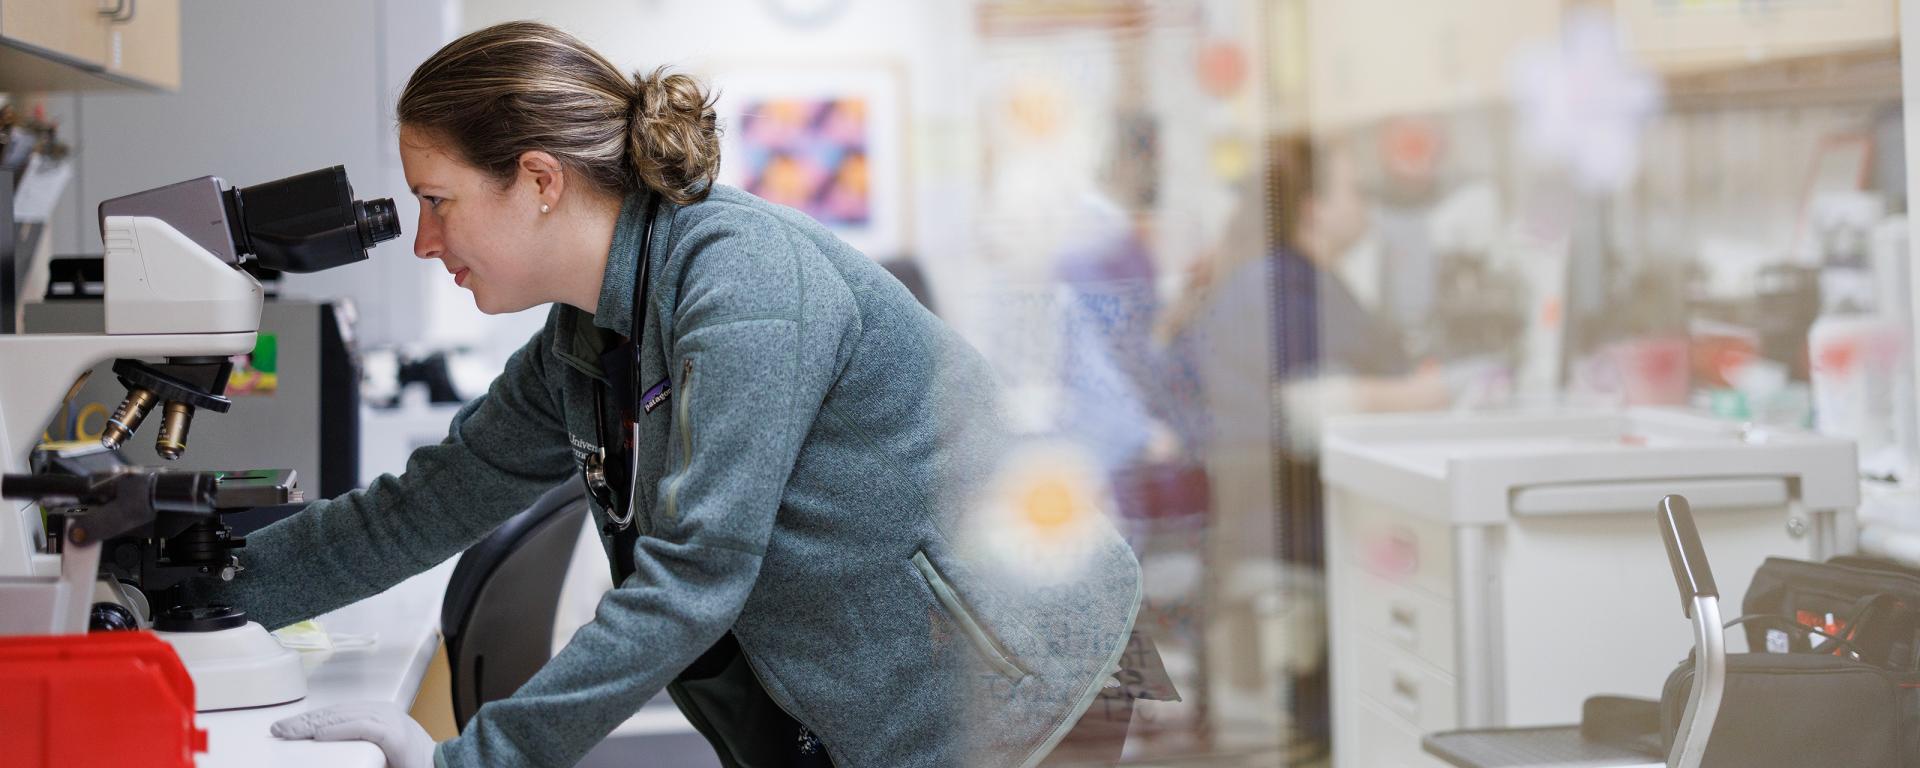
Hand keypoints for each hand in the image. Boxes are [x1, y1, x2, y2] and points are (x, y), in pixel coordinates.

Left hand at [271, 702, 435, 767]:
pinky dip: (340, 730)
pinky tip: (320, 735)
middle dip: (304, 721)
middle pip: (335, 712)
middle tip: (278, 729)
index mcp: (376, 716)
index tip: (284, 728)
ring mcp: (390, 721)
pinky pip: (363, 728)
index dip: (308, 719)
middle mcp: (382, 712)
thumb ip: (353, 746)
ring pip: (344, 716)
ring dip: (314, 724)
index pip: (335, 713)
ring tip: (291, 732)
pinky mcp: (395, 736)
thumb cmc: (411, 764)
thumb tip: (320, 746)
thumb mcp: (374, 751)